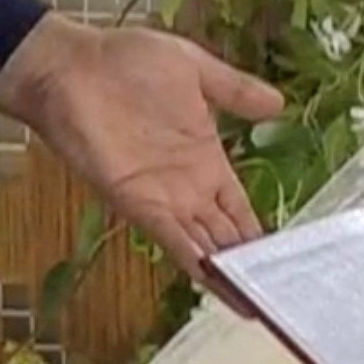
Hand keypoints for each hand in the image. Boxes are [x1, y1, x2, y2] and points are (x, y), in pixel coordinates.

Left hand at [0, 17, 284, 286]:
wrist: (71, 67)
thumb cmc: (127, 62)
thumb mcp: (195, 69)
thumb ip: (235, 90)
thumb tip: (280, 103)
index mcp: (207, 159)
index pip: (240, 208)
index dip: (263, 234)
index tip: (292, 260)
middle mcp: (189, 188)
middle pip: (227, 236)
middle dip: (253, 266)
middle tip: (287, 295)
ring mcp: (164, 199)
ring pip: (205, 246)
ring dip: (229, 274)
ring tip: (261, 302)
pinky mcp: (137, 202)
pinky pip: (173, 239)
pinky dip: (195, 262)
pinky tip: (218, 283)